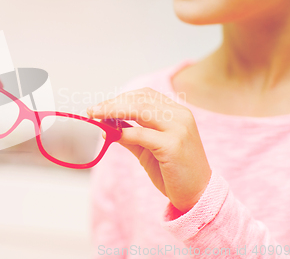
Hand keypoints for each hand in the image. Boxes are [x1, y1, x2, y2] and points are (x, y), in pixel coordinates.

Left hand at [87, 87, 211, 213]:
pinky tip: (113, 136)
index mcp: (177, 112)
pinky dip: (124, 133)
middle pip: (140, 100)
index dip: (120, 98)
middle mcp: (180, 115)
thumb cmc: (173, 170)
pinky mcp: (173, 145)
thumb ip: (130, 134)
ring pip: (140, 110)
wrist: (197, 194)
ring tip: (96, 117)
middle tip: (92, 111)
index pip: (144, 95)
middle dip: (112, 103)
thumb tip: (105, 126)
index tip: (100, 106)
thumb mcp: (148, 148)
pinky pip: (142, 134)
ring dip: (113, 112)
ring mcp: (179, 129)